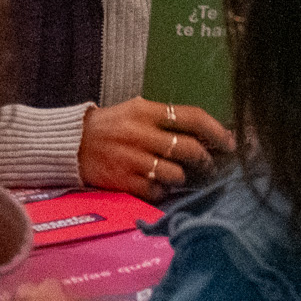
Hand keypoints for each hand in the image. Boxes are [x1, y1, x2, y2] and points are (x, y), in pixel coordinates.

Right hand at [79, 98, 235, 199]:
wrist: (70, 144)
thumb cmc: (112, 125)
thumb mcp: (137, 110)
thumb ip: (167, 119)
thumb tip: (206, 132)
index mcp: (147, 111)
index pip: (193, 117)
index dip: (217, 131)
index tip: (230, 142)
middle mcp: (141, 134)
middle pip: (189, 149)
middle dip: (206, 159)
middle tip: (210, 164)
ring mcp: (131, 159)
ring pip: (175, 174)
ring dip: (184, 177)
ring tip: (182, 176)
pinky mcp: (122, 181)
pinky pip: (156, 191)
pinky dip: (162, 190)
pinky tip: (159, 185)